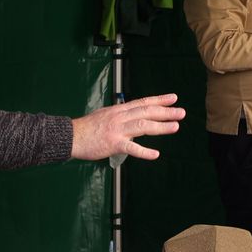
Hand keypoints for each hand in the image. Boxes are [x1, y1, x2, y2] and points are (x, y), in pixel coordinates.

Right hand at [71, 93, 185, 160]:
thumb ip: (119, 115)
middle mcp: (120, 117)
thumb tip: (131, 115)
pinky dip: (144, 151)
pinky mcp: (113, 144)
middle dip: (165, 111)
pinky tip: (155, 154)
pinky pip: (131, 148)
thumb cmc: (86, 128)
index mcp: (118, 110)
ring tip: (175, 126)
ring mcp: (117, 130)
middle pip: (146, 111)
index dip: (159, 99)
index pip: (142, 102)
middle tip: (181, 112)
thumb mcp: (104, 115)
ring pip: (143, 125)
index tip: (173, 98)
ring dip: (160, 126)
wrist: (70, 136)